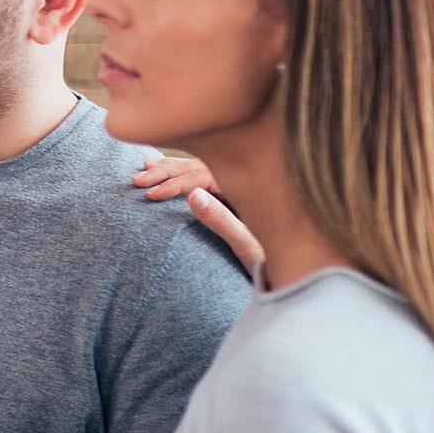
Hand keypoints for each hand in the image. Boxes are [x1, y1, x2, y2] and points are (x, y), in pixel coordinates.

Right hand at [133, 155, 263, 274]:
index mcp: (248, 186)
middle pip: (199, 165)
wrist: (295, 266)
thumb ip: (222, 220)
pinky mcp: (237, 190)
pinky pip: (206, 170)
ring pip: (200, 165)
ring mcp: (241, 182)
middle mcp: (245, 179)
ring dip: (171, 167)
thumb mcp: (248, 244)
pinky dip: (183, 169)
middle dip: (166, 171)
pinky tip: (167, 167)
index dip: (174, 184)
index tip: (151, 195)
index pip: (202, 176)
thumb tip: (192, 196)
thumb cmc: (273, 258)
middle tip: (138, 180)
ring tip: (145, 168)